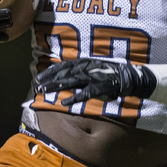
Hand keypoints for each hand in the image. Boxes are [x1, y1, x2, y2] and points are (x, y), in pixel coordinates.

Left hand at [35, 59, 155, 105]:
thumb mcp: (95, 69)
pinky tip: (64, 103)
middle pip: (64, 73)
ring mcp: (93, 77)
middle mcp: (88, 68)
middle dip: (50, 79)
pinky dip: (74, 98)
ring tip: (45, 92)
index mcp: (86, 63)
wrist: (130, 78)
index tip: (39, 77)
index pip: (65, 65)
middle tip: (37, 85)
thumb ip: (83, 72)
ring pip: (71, 81)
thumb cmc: (112, 74)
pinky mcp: (100, 87)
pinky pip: (85, 93)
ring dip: (57, 87)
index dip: (51, 71)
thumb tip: (68, 76)